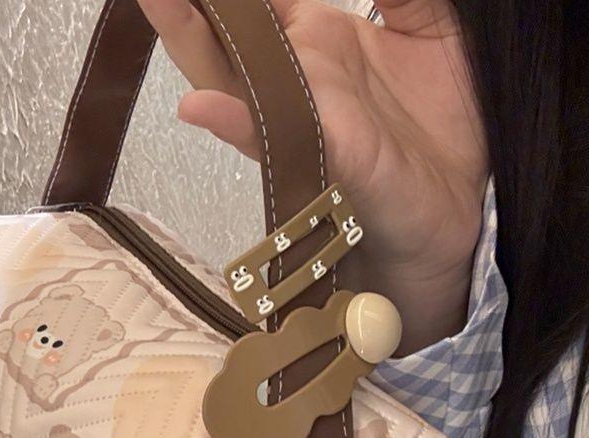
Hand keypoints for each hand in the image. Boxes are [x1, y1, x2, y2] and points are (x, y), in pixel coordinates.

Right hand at [136, 0, 488, 353]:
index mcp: (319, 39)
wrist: (467, 199)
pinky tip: (200, 106)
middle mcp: (298, 79)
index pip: (258, 0)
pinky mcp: (332, 158)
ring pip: (230, 78)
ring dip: (188, 38)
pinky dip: (237, 124)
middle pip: (224, 34)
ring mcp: (304, 121)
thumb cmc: (451, 119)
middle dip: (190, 6)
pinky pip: (276, 140)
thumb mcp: (437, 25)